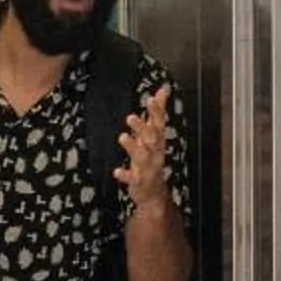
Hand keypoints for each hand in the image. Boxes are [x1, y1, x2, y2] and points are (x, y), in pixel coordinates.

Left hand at [115, 88, 170, 214]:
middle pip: (152, 138)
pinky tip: (116, 172)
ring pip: (142, 156)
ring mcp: (147, 167)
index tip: (150, 99)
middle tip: (130, 117)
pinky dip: (125, 175)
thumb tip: (163, 88)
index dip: (156, 112)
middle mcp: (155, 152)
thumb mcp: (155, 134)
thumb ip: (158, 111)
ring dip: (133, 147)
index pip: (159, 123)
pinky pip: (132, 178)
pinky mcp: (138, 181)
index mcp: (158, 139)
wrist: (154, 192)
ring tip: (122, 136)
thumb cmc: (152, 156)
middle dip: (143, 128)